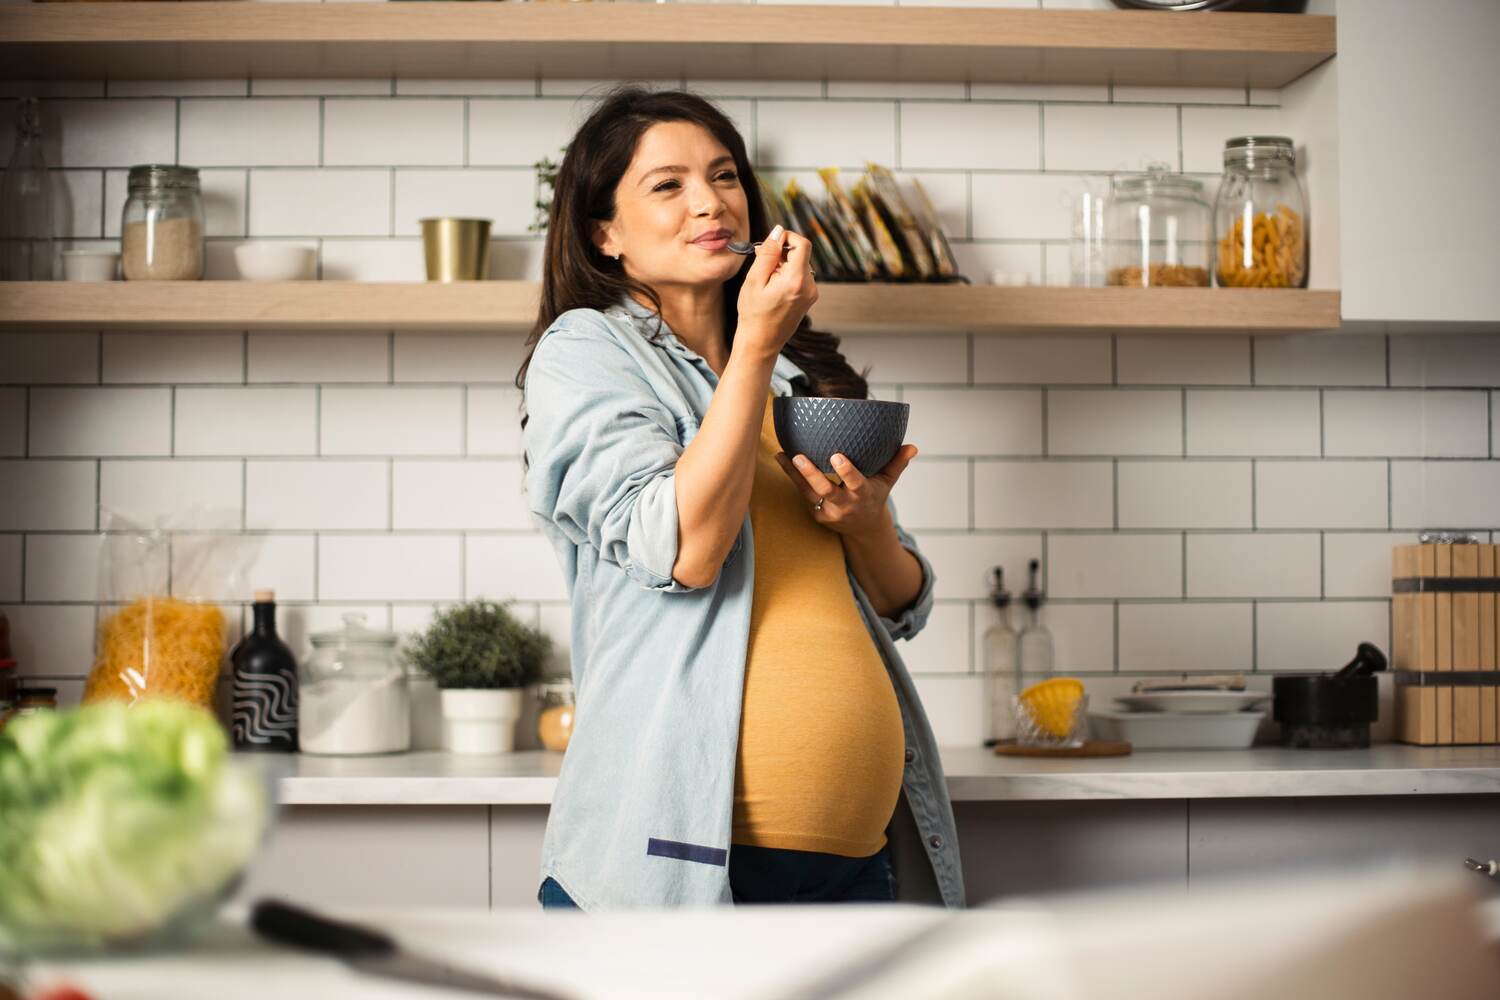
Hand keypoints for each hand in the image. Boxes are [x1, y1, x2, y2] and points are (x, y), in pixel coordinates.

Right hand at [735, 224, 817, 357]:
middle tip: (761, 268)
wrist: (760, 343)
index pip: (802, 244)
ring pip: (799, 266)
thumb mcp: (754, 280)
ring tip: (766, 284)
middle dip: (781, 255)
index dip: (787, 237)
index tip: (771, 244)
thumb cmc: (753, 314)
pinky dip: (787, 277)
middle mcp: (809, 286)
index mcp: (796, 280)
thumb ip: (768, 253)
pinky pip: (800, 277)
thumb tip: (778, 231)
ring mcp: (811, 294)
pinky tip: (773, 291)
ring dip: (783, 267)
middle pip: (800, 255)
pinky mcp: (809, 299)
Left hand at [774, 444, 917, 537]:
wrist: (863, 527)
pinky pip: (802, 494)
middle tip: (799, 456)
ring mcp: (828, 511)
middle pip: (826, 490)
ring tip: (783, 455)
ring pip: (808, 492)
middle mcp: (845, 505)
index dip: (846, 472)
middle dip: (812, 474)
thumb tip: (913, 447)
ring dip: (794, 474)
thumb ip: (897, 463)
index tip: (837, 456)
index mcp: (863, 495)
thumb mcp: (887, 481)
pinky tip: (781, 457)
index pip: (855, 483)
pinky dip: (791, 477)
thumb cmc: (874, 495)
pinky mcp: (816, 514)